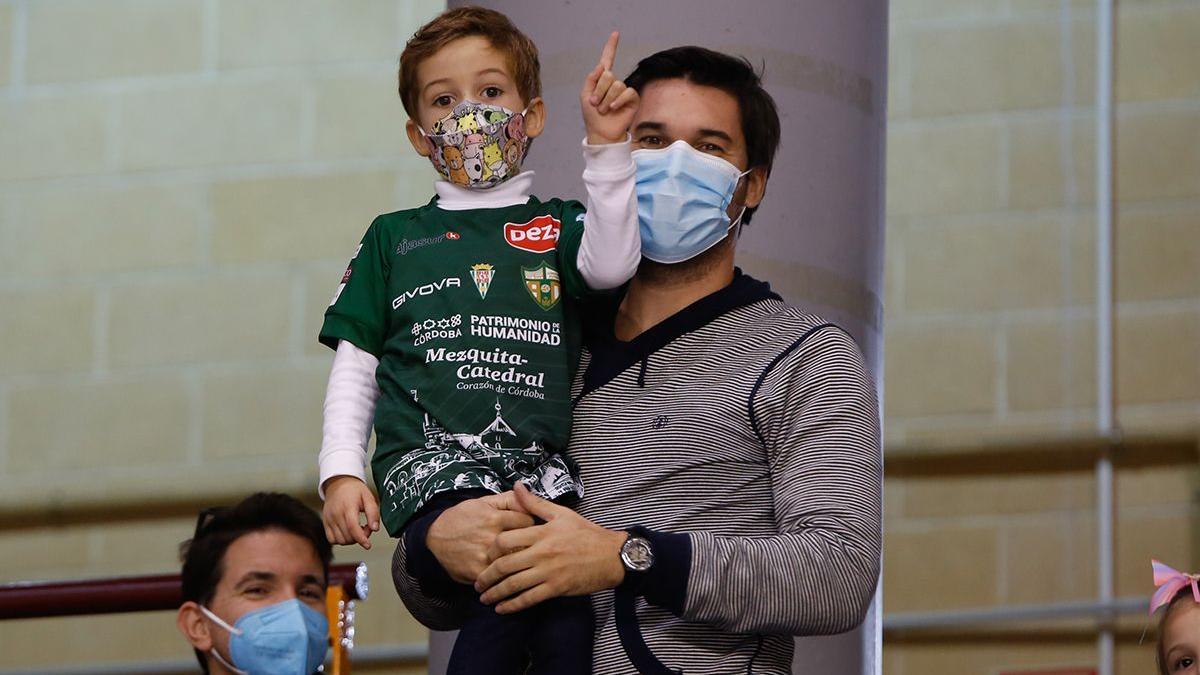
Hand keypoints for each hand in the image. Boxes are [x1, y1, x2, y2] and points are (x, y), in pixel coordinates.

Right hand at [322, 476, 379, 549]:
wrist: (338, 483)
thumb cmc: (354, 490)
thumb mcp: (369, 497)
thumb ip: (373, 513)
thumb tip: (375, 528)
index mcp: (347, 507)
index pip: (352, 527)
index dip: (361, 539)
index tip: (368, 545)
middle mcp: (336, 514)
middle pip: (347, 536)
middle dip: (360, 537)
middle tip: (366, 527)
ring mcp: (329, 519)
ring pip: (340, 540)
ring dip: (351, 540)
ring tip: (357, 529)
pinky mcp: (325, 523)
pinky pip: (332, 539)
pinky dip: (341, 540)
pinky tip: (348, 531)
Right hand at [426, 491, 534, 584]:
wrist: (434, 537)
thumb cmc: (463, 518)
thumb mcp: (484, 501)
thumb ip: (508, 499)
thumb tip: (528, 494)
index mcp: (495, 517)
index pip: (528, 521)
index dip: (531, 524)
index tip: (530, 528)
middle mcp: (491, 537)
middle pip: (524, 543)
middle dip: (530, 545)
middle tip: (532, 546)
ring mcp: (484, 556)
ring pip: (514, 561)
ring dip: (521, 562)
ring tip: (523, 561)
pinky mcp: (477, 572)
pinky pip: (499, 577)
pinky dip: (506, 577)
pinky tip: (508, 574)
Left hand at [475, 482, 626, 613]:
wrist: (612, 556)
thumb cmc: (587, 533)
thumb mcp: (561, 513)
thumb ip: (535, 503)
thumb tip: (516, 486)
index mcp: (541, 532)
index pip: (506, 540)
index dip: (491, 549)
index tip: (485, 556)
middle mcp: (542, 552)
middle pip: (504, 565)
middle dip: (486, 576)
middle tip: (477, 583)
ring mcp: (548, 572)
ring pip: (514, 584)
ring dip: (495, 593)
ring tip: (484, 598)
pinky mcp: (556, 588)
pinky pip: (529, 599)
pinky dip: (513, 605)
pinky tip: (502, 609)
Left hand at [581, 31, 638, 144]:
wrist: (601, 132)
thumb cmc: (592, 115)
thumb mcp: (585, 95)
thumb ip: (591, 79)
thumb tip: (601, 67)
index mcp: (602, 80)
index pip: (607, 59)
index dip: (611, 46)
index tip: (615, 34)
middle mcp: (614, 82)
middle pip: (608, 75)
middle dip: (599, 90)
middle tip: (596, 103)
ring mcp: (624, 91)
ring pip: (616, 85)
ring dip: (606, 99)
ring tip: (603, 110)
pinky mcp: (632, 99)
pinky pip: (627, 92)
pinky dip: (618, 101)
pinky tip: (613, 109)